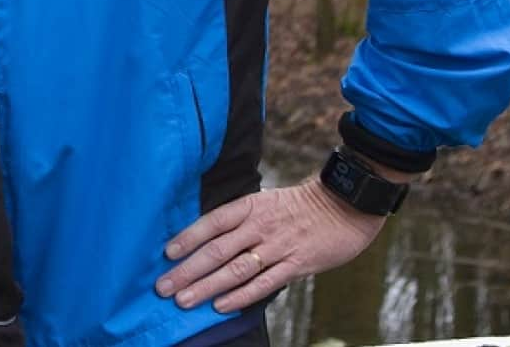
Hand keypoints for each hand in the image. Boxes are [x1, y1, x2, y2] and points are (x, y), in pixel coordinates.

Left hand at [153, 177, 385, 313]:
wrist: (346, 205)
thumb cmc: (301, 206)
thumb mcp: (266, 203)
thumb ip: (240, 221)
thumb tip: (208, 242)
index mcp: (249, 207)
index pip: (211, 223)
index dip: (187, 238)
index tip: (166, 254)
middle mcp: (260, 226)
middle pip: (217, 250)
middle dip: (187, 270)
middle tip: (163, 287)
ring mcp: (278, 246)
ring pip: (236, 269)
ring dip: (207, 287)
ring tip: (184, 300)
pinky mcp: (297, 264)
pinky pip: (264, 283)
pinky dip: (241, 296)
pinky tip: (221, 306)